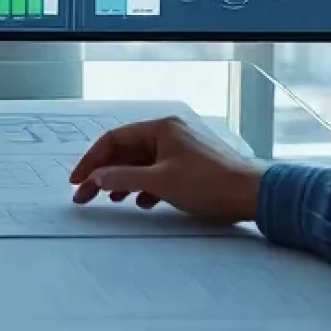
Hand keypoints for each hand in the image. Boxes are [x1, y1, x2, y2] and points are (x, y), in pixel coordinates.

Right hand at [68, 116, 263, 222]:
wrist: (253, 195)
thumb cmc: (208, 183)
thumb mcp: (160, 182)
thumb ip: (123, 178)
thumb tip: (96, 177)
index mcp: (160, 128)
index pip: (114, 139)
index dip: (92, 160)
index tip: (77, 180)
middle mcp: (169, 133)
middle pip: (126, 151)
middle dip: (105, 173)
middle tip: (86, 195)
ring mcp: (181, 149)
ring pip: (142, 163)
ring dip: (124, 180)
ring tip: (112, 199)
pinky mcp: (192, 166)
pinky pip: (158, 172)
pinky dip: (146, 186)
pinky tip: (143, 202)